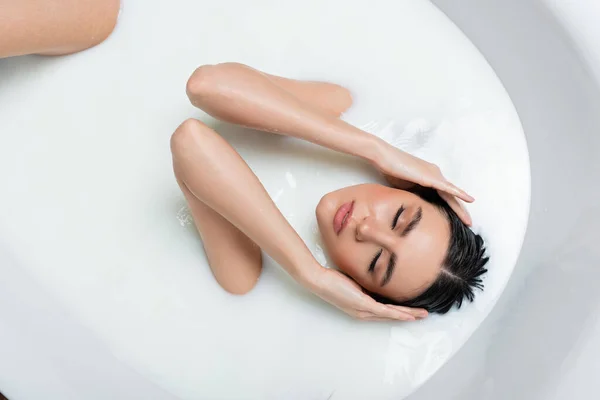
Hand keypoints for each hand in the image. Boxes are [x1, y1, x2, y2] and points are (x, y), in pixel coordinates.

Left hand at [309, 268, 427, 320]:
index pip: (383, 312)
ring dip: (407, 315)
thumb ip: (364, 284)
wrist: (320, 281)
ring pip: (391, 315)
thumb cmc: (332, 280)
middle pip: (390, 317)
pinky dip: (398, 314)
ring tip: (421, 315)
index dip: (398, 313)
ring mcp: (363, 310)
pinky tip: (408, 315)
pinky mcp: (363, 305)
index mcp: (360, 308)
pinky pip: (385, 311)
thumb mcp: (352, 282)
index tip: (410, 311)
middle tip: (422, 316)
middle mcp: (363, 313)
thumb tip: (373, 277)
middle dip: (407, 316)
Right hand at [373, 141, 473, 225]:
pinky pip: (448, 188)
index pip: (443, 196)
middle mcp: (435, 175)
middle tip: (467, 223)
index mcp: (429, 179)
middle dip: (459, 211)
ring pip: (452, 195)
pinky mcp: (431, 177)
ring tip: (469, 221)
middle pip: (450, 197)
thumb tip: (416, 208)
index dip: (451, 209)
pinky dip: (459, 194)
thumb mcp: (404, 187)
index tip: (456, 220)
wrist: (384, 157)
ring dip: (461, 208)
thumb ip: (413, 195)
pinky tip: (469, 200)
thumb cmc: (391, 170)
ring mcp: (434, 175)